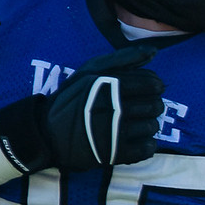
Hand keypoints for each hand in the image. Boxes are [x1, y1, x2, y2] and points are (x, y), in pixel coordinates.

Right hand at [0, 45, 164, 172]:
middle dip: (152, 105)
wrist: (49, 133)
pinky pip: (148, 148)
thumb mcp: (91, 71)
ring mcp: (114, 132)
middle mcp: (112, 107)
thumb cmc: (73, 98)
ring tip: (133, 122)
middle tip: (139, 107)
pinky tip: (133, 139)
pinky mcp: (115, 154)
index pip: (151, 84)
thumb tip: (154, 50)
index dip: (155, 86)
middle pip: (155, 105)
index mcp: (108, 85)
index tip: (150, 89)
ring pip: (153, 126)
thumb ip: (124, 58)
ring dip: (148, 124)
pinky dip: (146, 144)